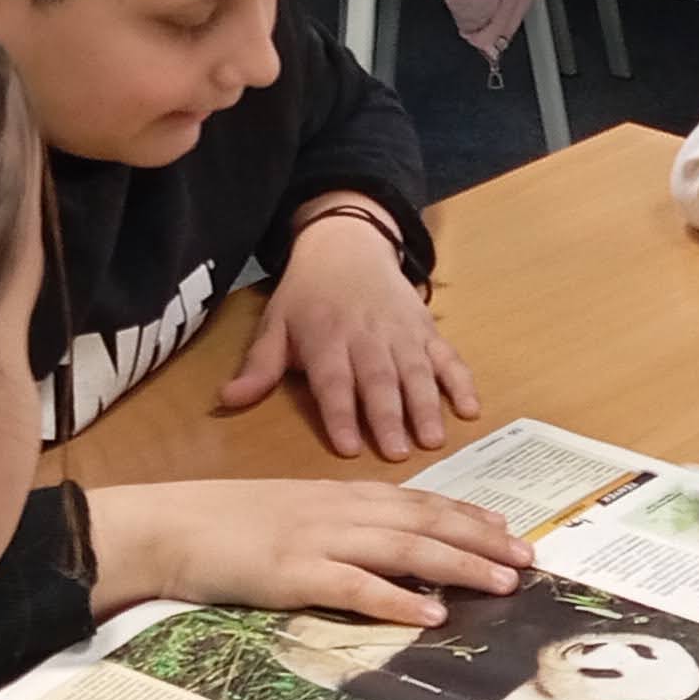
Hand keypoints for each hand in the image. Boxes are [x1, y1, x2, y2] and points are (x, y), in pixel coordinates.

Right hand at [87, 477, 528, 629]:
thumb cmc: (222, 524)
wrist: (166, 526)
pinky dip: (397, 599)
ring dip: (460, 565)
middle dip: (482, 540)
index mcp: (339, 495)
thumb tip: (379, 549)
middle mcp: (339, 510)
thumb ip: (336, 527)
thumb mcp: (290, 515)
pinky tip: (431, 613)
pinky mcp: (294, 573)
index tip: (506, 530)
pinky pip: (355, 586)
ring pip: (406, 548)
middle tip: (528, 559)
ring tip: (503, 583)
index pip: (418, 501)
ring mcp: (319, 540)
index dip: (466, 515)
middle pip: (425, 521)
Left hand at [231, 211, 478, 457]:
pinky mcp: (426, 328)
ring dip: (427, 405)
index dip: (340, 414)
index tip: (347, 447)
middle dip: (389, 417)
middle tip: (398, 454)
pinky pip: (448, 355)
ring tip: (434, 439)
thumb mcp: (275, 326)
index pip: (333, 381)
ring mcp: (402, 332)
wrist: (347, 245)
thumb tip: (227, 400)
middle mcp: (366, 336)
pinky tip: (470, 408)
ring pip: (416, 370)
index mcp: (325, 339)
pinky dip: (461, 381)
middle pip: (379, 380)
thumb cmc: (307, 295)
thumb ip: (260, 368)